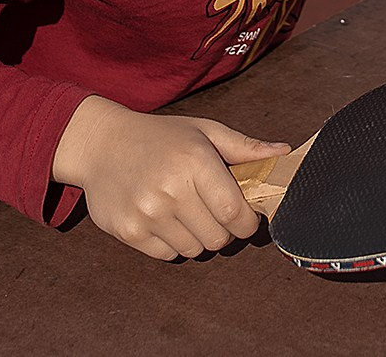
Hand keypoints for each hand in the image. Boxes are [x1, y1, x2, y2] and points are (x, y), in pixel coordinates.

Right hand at [51, 96, 290, 260]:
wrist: (100, 144)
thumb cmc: (160, 137)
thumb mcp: (204, 131)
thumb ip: (244, 147)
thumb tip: (284, 155)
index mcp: (195, 161)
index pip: (235, 212)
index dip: (247, 222)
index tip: (244, 217)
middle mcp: (170, 189)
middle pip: (218, 238)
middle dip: (223, 230)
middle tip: (212, 212)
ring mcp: (147, 212)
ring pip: (194, 250)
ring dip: (198, 237)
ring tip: (186, 213)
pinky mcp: (128, 231)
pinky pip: (168, 255)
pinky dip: (173, 243)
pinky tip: (164, 219)